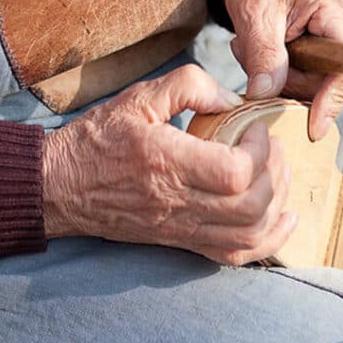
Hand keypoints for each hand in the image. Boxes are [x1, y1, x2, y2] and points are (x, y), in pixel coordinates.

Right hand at [41, 64, 295, 265]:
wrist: (58, 187)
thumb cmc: (97, 139)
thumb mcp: (137, 97)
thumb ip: (189, 86)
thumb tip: (233, 100)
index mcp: (167, 163)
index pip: (234, 173)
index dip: (260, 150)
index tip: (256, 127)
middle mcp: (176, 203)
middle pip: (249, 207)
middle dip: (275, 175)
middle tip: (273, 149)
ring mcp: (180, 228)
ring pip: (248, 235)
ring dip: (277, 207)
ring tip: (279, 176)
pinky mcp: (181, 241)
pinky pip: (233, 256)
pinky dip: (267, 242)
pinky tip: (283, 221)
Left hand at [219, 0, 342, 140]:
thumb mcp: (253, 16)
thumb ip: (263, 56)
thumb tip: (268, 94)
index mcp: (338, 9)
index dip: (330, 100)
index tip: (314, 127)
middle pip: (336, 78)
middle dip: (294, 80)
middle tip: (256, 60)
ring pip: (328, 78)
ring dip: (291, 74)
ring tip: (260, 48)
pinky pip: (324, 70)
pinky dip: (296, 69)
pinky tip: (275, 51)